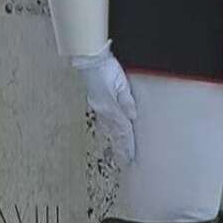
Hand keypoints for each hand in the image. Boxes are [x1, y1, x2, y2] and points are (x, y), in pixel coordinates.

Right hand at [71, 48, 136, 163]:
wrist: (89, 60)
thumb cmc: (105, 68)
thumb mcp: (120, 81)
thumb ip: (126, 99)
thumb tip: (132, 116)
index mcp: (109, 105)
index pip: (122, 128)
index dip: (128, 143)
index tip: (133, 155)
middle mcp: (102, 110)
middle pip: (115, 133)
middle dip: (122, 149)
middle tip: (128, 163)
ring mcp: (98, 108)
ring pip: (109, 130)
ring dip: (116, 143)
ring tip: (121, 156)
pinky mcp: (97, 105)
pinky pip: (105, 122)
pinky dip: (110, 132)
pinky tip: (112, 138)